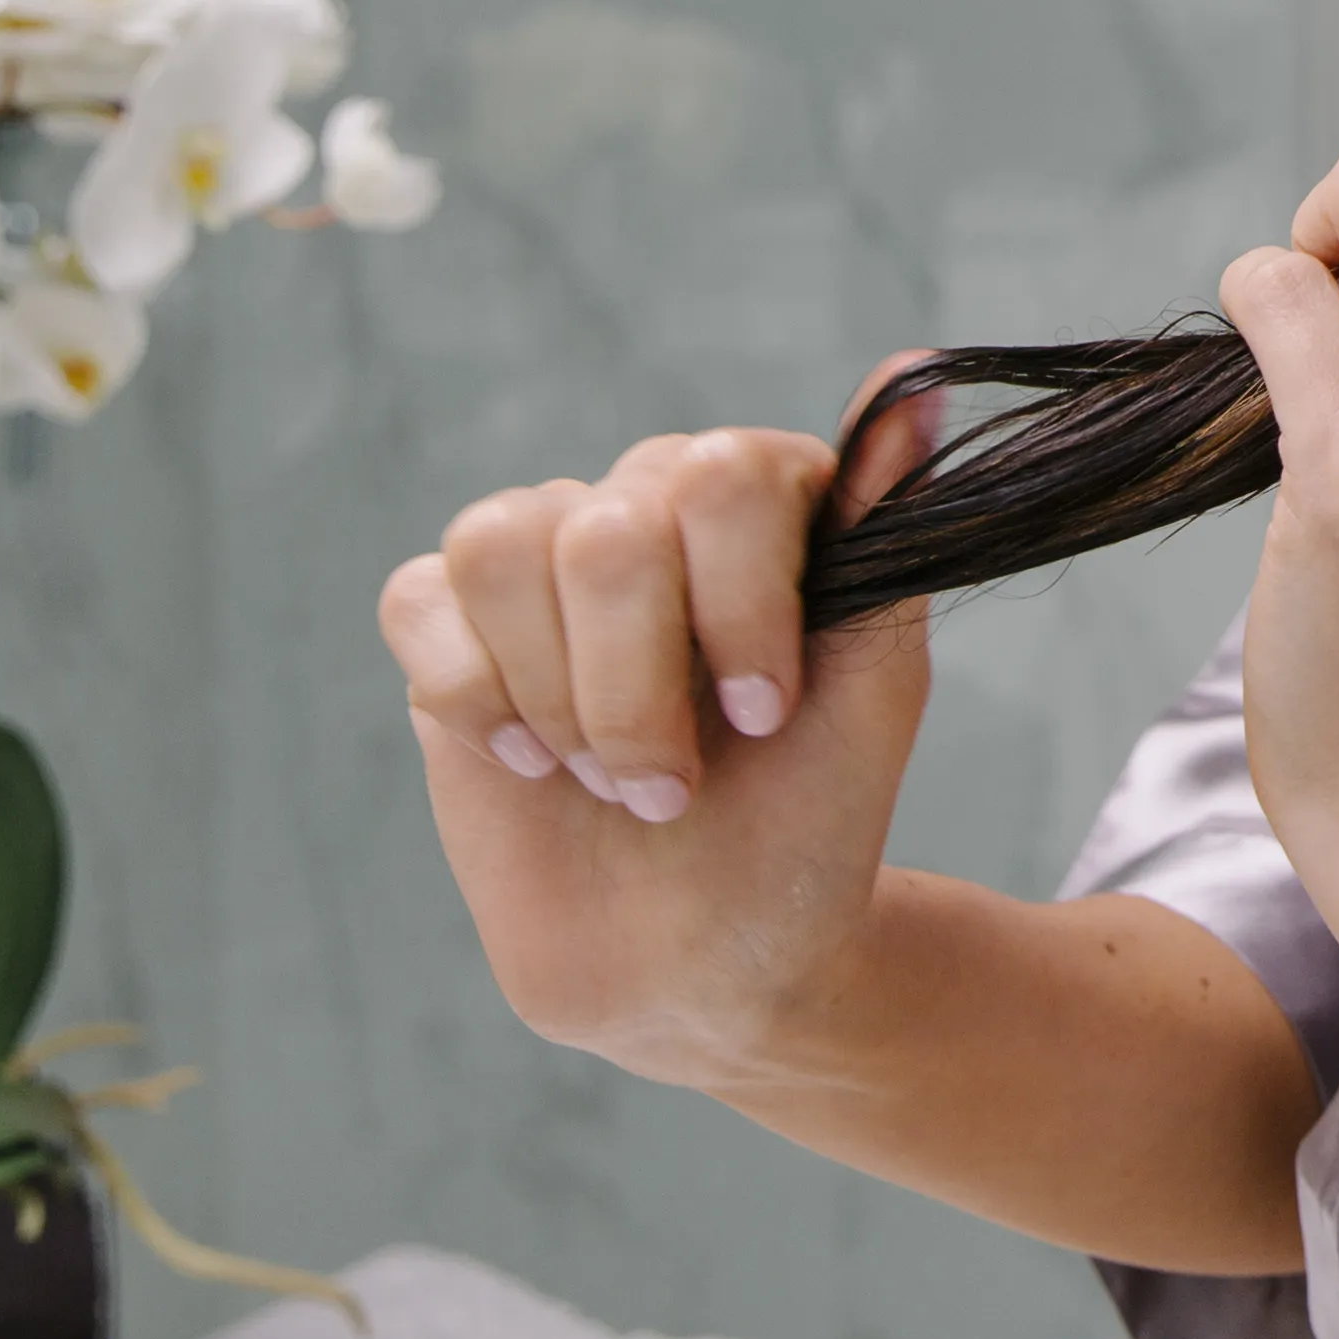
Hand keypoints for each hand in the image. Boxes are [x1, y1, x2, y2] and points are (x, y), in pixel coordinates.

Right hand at [376, 370, 939, 1088]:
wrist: (704, 958)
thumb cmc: (804, 819)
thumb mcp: (872, 691)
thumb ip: (886, 537)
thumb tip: (919, 379)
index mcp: (767, 498)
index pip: (723, 475)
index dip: (737, 608)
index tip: (764, 716)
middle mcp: (651, 499)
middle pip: (608, 530)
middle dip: (640, 692)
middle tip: (676, 783)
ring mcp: (545, 555)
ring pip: (504, 547)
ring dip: (562, 701)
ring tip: (611, 775)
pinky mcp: (446, 622)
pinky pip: (420, 598)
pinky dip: (476, 700)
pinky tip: (531, 759)